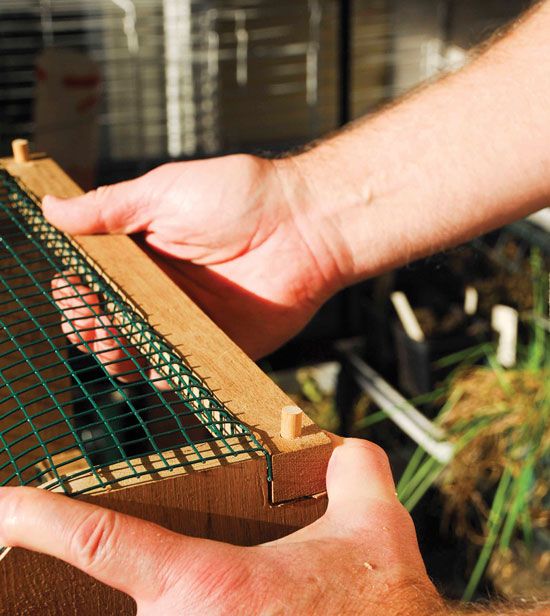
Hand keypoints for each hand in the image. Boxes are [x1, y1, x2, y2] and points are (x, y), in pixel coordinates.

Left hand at [0, 440, 443, 615]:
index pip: (100, 542)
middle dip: (74, 588)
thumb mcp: (375, 525)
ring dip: (133, 601)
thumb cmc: (380, 611)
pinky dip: (162, 611)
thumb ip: (353, 470)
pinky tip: (205, 602)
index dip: (40, 518)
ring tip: (168, 579)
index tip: (1, 504)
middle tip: (53, 556)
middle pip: (102, 606)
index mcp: (208, 585)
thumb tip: (341, 447)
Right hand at [43, 155, 345, 358]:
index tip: (69, 287)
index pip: (97, 281)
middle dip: (88, 326)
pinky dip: (161, 373)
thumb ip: (109, 208)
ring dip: (114, 354)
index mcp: (147, 254)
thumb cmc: (239, 197)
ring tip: (108, 340)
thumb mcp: (164, 192)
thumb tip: (53, 208)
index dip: (78, 289)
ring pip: (139, 352)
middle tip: (86, 318)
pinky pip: (183, 371)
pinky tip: (148, 362)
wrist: (304, 223)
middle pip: (111, 322)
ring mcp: (191, 320)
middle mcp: (165, 291)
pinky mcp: (220, 345)